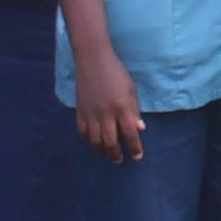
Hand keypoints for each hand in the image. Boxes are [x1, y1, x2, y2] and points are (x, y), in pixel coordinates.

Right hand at [74, 41, 145, 158]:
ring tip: (109, 155)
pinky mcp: (80, 111)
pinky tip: (94, 143)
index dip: (135, 148)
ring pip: (95, 141)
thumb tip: (140, 129)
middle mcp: (106, 113)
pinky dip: (89, 141)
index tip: (137, 156)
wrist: (93, 60)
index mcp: (122, 107)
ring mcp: (91, 113)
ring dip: (103, 151)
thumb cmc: (117, 74)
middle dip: (116, 155)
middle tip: (120, 160)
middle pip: (111, 143)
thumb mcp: (130, 90)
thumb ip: (134, 111)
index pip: (130, 135)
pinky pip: (83, 132)